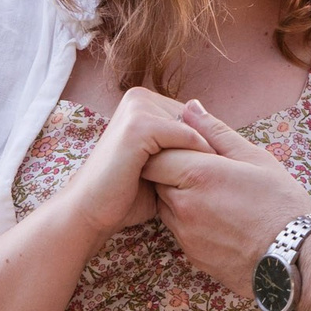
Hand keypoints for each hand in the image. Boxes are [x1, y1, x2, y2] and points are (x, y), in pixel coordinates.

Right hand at [57, 86, 211, 237]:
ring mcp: (138, 107)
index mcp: (141, 101)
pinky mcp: (140, 125)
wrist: (90, 213)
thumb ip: (179, 148)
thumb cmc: (125, 194)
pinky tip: (198, 179)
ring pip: (193, 127)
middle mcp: (138, 97)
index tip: (220, 168)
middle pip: (194, 118)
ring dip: (204, 154)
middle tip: (218, 174)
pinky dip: (197, 157)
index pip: (190, 115)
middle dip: (206, 147)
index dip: (206, 142)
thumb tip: (216, 140)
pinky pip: (186, 136)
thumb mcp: (159, 164)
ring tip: (211, 179)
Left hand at [144, 100, 310, 295]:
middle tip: (201, 169)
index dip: (167, 149)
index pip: (156, 155)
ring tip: (212, 194)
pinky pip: (177, 230)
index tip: (186, 148)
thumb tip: (190, 107)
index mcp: (198, 175)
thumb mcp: (254, 158)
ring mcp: (185, 234)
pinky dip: (188, 219)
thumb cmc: (280, 203)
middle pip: (156, 181)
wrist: (293, 257)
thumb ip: (216, 132)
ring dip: (178, 196)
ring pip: (164, 206)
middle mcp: (184, 205)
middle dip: (170, 171)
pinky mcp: (191, 255)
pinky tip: (217, 217)